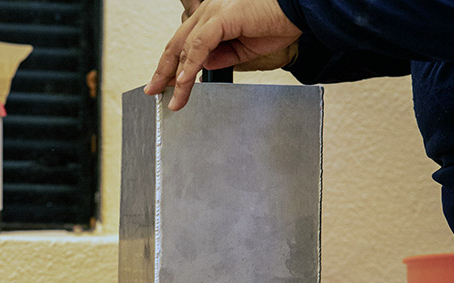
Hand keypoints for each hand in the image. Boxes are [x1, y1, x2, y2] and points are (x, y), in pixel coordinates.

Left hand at [145, 0, 301, 109]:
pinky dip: (190, 66)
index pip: (183, 44)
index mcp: (212, 17)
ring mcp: (213, 12)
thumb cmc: (276, 24)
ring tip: (175, 100)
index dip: (169, 66)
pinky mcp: (222, 16)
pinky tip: (185, 82)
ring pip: (185, 48)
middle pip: (177, 45)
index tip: (161, 85)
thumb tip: (200, 69)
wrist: (299, 12)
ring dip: (177, 78)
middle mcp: (208, 11)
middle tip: (153, 92)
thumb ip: (219, 57)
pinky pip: (200, 45)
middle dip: (163, 71)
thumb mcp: (242, 49)